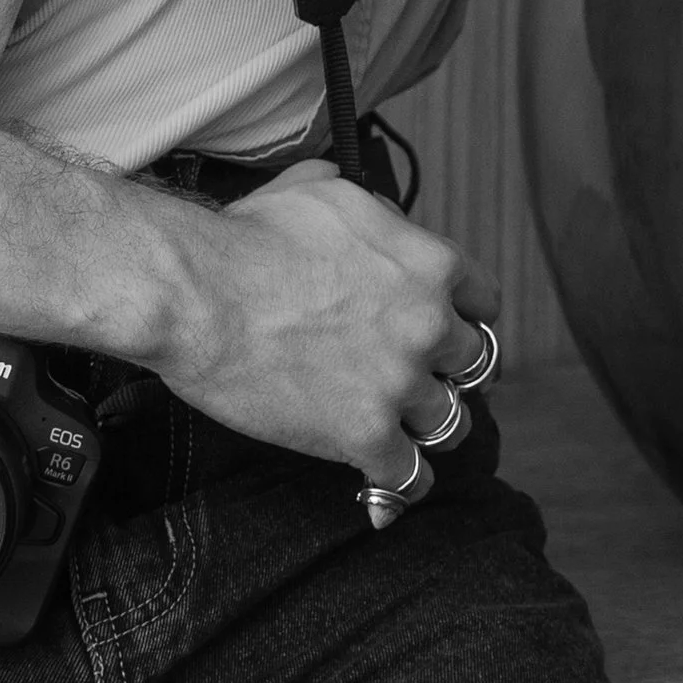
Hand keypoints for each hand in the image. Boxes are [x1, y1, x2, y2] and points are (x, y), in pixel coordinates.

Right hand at [156, 160, 499, 501]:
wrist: (198, 293)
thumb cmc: (247, 239)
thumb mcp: (320, 192)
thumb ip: (365, 205)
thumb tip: (367, 203)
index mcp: (430, 265)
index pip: (485, 302)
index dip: (466, 319)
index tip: (451, 333)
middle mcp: (428, 325)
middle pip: (474, 365)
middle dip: (449, 373)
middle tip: (426, 381)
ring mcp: (400, 384)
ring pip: (449, 422)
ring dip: (428, 426)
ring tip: (406, 432)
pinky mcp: (364, 435)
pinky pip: (409, 475)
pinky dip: (402, 484)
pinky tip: (390, 490)